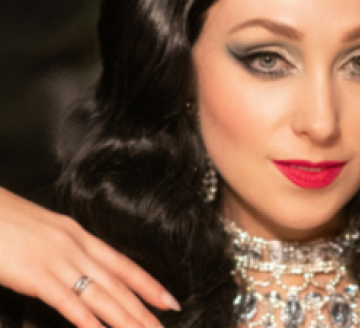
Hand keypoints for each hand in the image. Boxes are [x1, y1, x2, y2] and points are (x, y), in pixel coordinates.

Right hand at [0, 187, 179, 327]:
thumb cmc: (3, 218)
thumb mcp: (41, 230)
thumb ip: (62, 249)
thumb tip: (76, 270)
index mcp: (77, 234)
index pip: (122, 263)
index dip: (147, 283)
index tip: (167, 299)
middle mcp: (74, 246)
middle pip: (117, 283)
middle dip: (143, 308)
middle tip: (164, 324)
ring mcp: (57, 260)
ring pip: (101, 295)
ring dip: (125, 319)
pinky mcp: (35, 274)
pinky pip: (68, 302)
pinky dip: (89, 322)